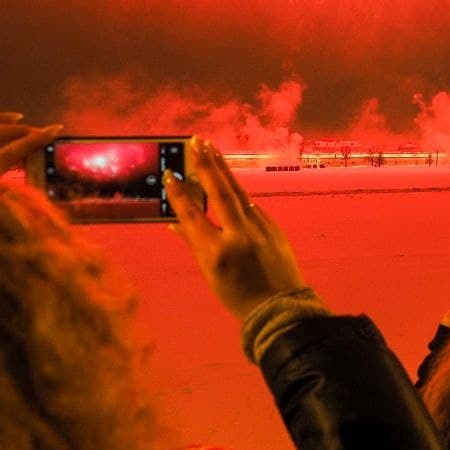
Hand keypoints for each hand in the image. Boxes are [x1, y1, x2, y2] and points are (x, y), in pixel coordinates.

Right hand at [167, 137, 309, 320]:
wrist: (279, 307)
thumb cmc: (238, 295)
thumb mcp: (210, 274)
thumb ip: (194, 244)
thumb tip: (174, 223)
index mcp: (217, 252)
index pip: (193, 216)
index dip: (179, 194)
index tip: (170, 174)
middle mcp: (239, 235)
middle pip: (220, 193)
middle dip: (206, 165)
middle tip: (196, 142)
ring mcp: (260, 228)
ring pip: (237, 192)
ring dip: (222, 168)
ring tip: (209, 148)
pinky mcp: (273, 225)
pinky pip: (250, 205)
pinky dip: (236, 191)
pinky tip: (227, 178)